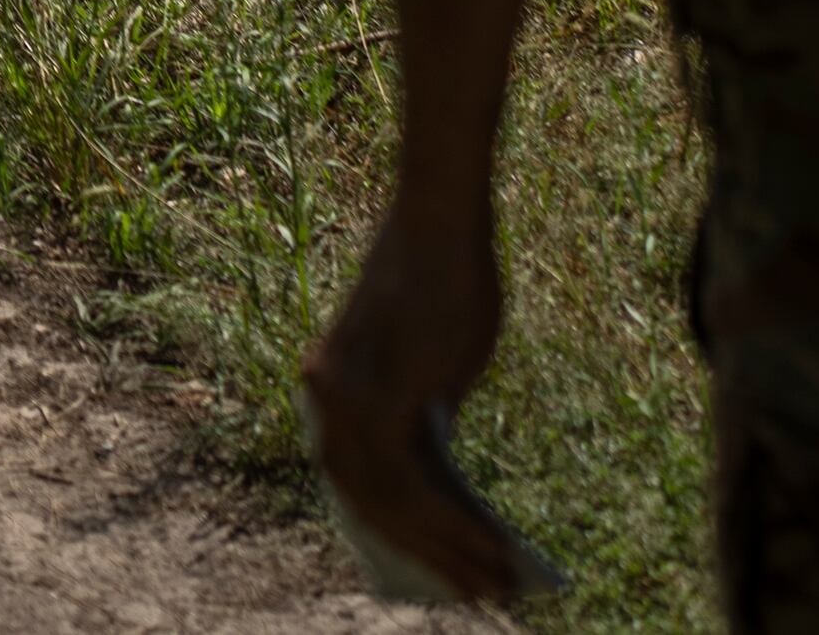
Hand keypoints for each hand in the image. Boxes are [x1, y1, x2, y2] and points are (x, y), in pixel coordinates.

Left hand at [304, 204, 517, 604]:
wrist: (442, 224)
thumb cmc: (444, 286)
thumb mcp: (429, 365)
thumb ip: (422, 419)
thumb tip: (444, 493)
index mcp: (326, 388)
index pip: (350, 479)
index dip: (385, 533)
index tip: (421, 574)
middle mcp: (324, 398)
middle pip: (369, 502)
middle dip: (421, 556)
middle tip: (468, 595)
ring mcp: (349, 400)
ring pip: (395, 505)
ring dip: (447, 552)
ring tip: (494, 585)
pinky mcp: (383, 399)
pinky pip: (419, 485)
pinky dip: (455, 526)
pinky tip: (493, 549)